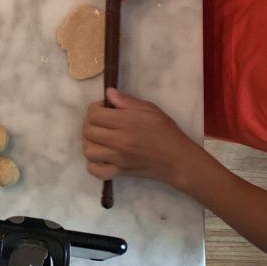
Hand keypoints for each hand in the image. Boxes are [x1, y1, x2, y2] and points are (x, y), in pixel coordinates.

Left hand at [82, 88, 203, 188]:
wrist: (178, 160)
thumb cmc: (166, 132)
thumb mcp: (150, 109)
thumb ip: (126, 100)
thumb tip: (108, 93)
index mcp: (126, 122)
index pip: (94, 115)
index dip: (95, 109)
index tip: (104, 109)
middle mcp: (119, 141)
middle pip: (88, 131)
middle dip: (90, 124)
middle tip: (101, 122)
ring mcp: (118, 158)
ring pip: (88, 151)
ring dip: (90, 143)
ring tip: (100, 138)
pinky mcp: (120, 172)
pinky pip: (96, 171)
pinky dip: (94, 165)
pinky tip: (101, 157)